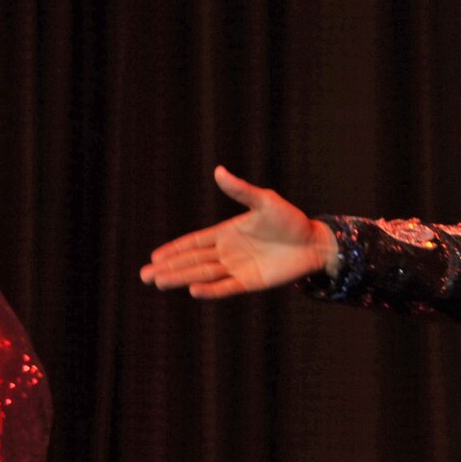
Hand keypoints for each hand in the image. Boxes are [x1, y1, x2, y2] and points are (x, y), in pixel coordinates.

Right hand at [140, 165, 336, 296]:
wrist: (316, 243)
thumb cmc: (291, 220)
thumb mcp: (265, 201)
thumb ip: (241, 191)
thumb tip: (219, 171)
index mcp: (227, 233)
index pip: (194, 242)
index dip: (174, 249)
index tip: (154, 256)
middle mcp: (229, 252)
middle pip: (192, 260)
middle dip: (169, 267)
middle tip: (144, 275)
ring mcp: (239, 268)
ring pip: (203, 274)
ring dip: (181, 278)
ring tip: (158, 282)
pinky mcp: (252, 281)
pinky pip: (227, 287)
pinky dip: (211, 289)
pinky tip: (193, 290)